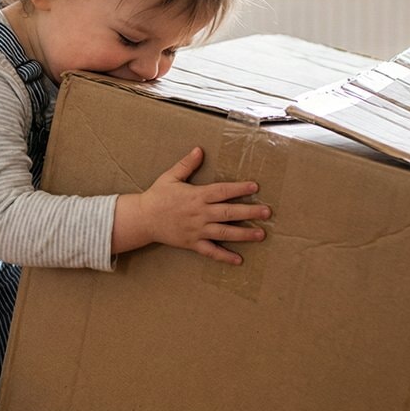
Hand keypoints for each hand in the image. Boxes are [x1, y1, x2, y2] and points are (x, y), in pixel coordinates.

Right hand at [112, 147, 269, 264]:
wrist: (142, 219)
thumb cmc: (157, 196)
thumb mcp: (170, 176)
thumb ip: (187, 164)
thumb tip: (199, 149)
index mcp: (196, 196)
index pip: (222, 191)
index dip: (239, 189)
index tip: (254, 187)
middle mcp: (199, 214)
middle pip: (229, 213)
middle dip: (249, 212)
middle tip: (266, 212)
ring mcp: (197, 230)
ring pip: (224, 233)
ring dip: (244, 234)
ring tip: (260, 234)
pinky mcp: (192, 243)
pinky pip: (210, 252)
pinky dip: (224, 257)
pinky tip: (238, 260)